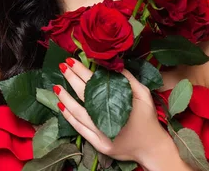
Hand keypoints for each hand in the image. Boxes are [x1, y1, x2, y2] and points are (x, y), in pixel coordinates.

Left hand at [55, 58, 173, 165]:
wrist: (151, 147)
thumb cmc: (148, 118)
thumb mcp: (144, 94)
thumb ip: (128, 79)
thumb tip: (113, 64)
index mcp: (119, 103)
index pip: (95, 83)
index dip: (82, 71)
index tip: (72, 61)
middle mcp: (108, 118)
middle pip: (84, 96)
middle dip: (71, 79)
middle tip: (62, 66)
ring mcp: (101, 133)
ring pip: (77, 113)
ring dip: (65, 98)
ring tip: (56, 87)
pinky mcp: (98, 144)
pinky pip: (79, 129)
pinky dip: (69, 117)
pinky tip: (62, 107)